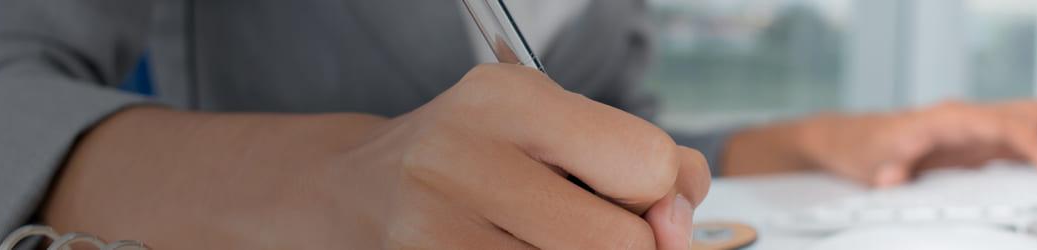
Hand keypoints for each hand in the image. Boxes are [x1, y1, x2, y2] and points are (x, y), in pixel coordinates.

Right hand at [347, 64, 710, 248]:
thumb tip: (678, 222)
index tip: (636, 201)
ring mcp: (434, 226)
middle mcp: (461, 156)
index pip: (645, 163)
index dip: (659, 195)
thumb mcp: (555, 128)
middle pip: (618, 242)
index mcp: (507, 98)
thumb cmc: (482, 159)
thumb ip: (642, 160)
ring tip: (542, 237)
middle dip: (627, 247)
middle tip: (588, 229)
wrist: (358, 192)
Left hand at [722, 99, 1036, 186]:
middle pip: (1033, 112)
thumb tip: (896, 176)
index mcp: (949, 117)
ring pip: (1036, 122)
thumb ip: (887, 169)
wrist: (849, 139)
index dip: (1033, 144)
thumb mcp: (871, 162)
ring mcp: (977, 128)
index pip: (1004, 125)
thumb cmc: (863, 146)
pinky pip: (1025, 141)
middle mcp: (969, 116)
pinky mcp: (979, 144)